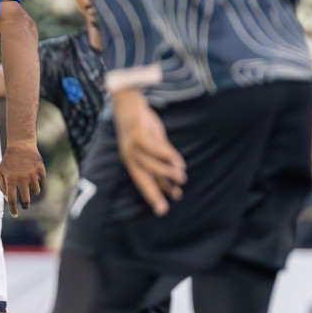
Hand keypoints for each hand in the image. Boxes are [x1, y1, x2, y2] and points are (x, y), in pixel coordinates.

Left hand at [0, 141, 44, 216]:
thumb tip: (8, 200)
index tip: (15, 215)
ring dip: (32, 192)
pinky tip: (33, 175)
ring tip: (28, 185)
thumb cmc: (8, 161)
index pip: (12, 200)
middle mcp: (22, 179)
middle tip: (25, 206)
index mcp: (10, 180)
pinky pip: (41, 183)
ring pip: (35, 192)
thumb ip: (2, 187)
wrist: (21, 146)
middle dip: (25, 205)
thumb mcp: (0, 172)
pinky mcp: (41, 171)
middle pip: (26, 200)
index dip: (13, 209)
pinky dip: (38, 182)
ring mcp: (33, 175)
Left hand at [112, 88, 185, 214]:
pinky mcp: (139, 135)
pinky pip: (155, 149)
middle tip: (165, 208)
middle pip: (142, 179)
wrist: (129, 103)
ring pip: (151, 165)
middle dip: (154, 194)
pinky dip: (168, 157)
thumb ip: (159, 162)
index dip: (152, 195)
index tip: (162, 210)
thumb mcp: (151, 146)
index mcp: (131, 161)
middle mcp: (129, 156)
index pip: (142, 182)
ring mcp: (132, 146)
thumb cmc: (141, 126)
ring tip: (182, 178)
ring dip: (168, 173)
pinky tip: (179, 163)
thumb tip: (171, 181)